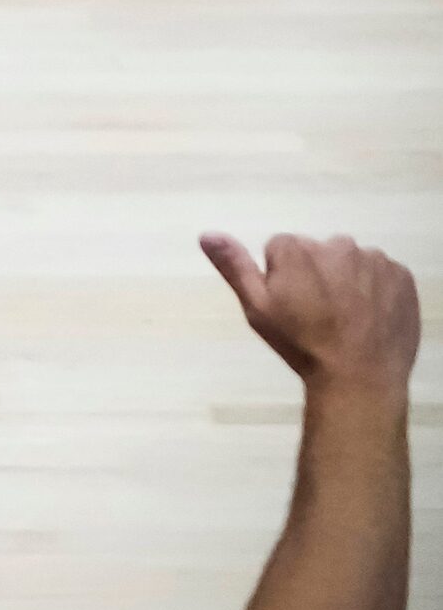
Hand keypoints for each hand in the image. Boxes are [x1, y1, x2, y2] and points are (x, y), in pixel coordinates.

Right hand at [201, 232, 420, 393]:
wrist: (359, 376)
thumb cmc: (300, 344)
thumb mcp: (257, 309)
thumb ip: (235, 267)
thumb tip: (208, 233)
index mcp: (296, 248)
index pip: (280, 248)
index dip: (280, 276)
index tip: (290, 304)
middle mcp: (336, 244)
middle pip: (317, 252)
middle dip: (315, 273)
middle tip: (317, 312)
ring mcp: (373, 259)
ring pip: (350, 261)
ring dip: (346, 280)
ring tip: (345, 317)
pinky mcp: (401, 275)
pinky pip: (381, 273)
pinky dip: (375, 289)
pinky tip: (368, 316)